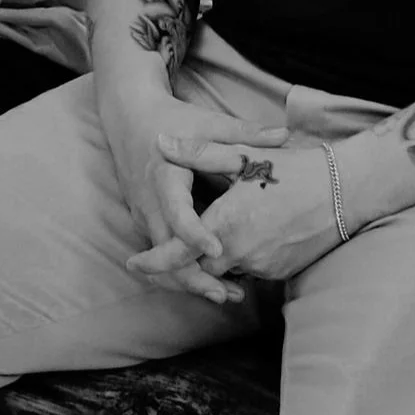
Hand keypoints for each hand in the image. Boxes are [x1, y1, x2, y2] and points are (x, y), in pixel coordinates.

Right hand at [96, 84, 289, 304]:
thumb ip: (245, 133)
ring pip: (162, 258)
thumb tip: (286, 135)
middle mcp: (150, 201)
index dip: (195, 234)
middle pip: (165, 249)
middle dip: (193, 275)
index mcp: (165, 174)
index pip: (176, 211)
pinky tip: (212, 279)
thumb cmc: (173, 119)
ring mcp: (144, 215)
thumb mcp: (208, 122)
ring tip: (227, 295)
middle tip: (228, 293)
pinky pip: (162, 253)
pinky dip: (182, 269)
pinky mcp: (145, 222)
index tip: (218, 251)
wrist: (128, 120)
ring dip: (190, 279)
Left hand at [148, 137, 343, 284]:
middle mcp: (241, 252)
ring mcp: (262, 266)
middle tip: (173, 248)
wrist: (347, 192)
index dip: (154, 261)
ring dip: (217, 257)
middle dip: (187, 260)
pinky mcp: (280, 273)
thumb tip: (161, 142)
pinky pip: (250, 270)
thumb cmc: (295, 169)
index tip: (133, 263)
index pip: (178, 252)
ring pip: (226, 270)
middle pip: (200, 267)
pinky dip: (242, 258)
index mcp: (226, 222)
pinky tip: (251, 234)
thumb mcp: (244, 156)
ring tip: (222, 231)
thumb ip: (199, 152)